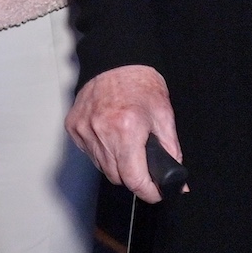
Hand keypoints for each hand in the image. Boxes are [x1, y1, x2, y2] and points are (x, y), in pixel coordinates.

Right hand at [66, 64, 183, 202]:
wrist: (116, 60)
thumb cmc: (141, 84)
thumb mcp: (164, 115)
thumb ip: (171, 150)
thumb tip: (178, 180)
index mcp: (127, 129)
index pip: (134, 179)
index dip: (148, 191)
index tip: (156, 192)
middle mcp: (101, 131)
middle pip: (117, 177)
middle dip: (134, 175)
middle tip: (144, 162)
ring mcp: (84, 130)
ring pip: (102, 168)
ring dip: (117, 164)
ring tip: (127, 143)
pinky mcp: (73, 127)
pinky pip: (90, 153)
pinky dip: (102, 151)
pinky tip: (110, 135)